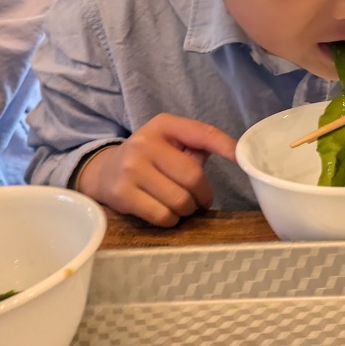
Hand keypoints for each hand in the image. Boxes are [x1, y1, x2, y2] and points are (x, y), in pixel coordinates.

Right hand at [77, 113, 237, 226]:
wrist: (104, 172)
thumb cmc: (149, 157)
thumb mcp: (170, 141)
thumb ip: (197, 146)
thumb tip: (234, 154)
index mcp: (163, 125)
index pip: (201, 133)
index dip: (224, 146)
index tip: (240, 158)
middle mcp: (145, 143)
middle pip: (193, 178)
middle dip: (203, 195)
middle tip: (201, 200)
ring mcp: (131, 169)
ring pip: (179, 200)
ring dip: (188, 210)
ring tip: (183, 206)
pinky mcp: (122, 194)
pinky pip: (162, 216)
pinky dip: (172, 220)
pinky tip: (167, 213)